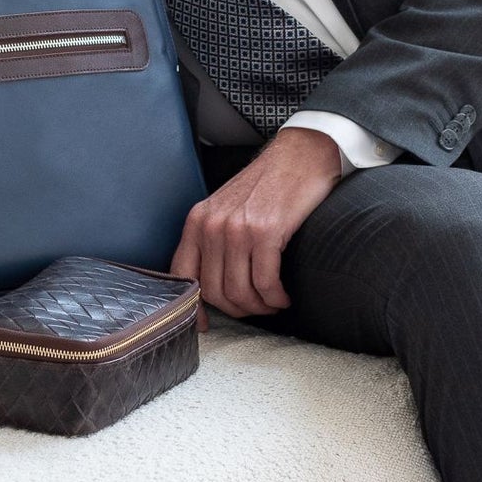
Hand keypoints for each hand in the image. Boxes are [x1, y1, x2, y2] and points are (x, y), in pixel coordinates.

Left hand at [171, 125, 343, 321]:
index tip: (204, 326)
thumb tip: (214, 284)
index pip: (181, 275)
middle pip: (215, 292)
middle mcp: (212, 226)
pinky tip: (284, 296)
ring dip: (260, 306)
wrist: (300, 155)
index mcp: (197, 222)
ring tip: (274, 303)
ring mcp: (237, 229)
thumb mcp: (227, 208)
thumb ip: (214, 240)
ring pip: (240, 292)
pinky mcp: (266, 233)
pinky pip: (266, 283)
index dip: (191, 308)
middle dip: (238, 309)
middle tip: (257, 307)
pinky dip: (276, 298)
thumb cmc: (268, 185)